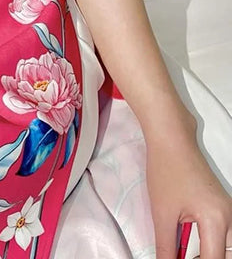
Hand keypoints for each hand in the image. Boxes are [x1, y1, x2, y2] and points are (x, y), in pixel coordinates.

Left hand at [145, 136, 231, 258]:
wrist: (172, 139)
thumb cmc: (166, 171)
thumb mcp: (162, 214)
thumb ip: (166, 247)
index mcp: (217, 220)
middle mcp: (229, 217)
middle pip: (225, 255)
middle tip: (181, 258)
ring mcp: (228, 210)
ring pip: (227, 245)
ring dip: (210, 254)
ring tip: (186, 254)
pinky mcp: (222, 205)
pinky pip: (223, 233)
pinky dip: (211, 243)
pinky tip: (191, 242)